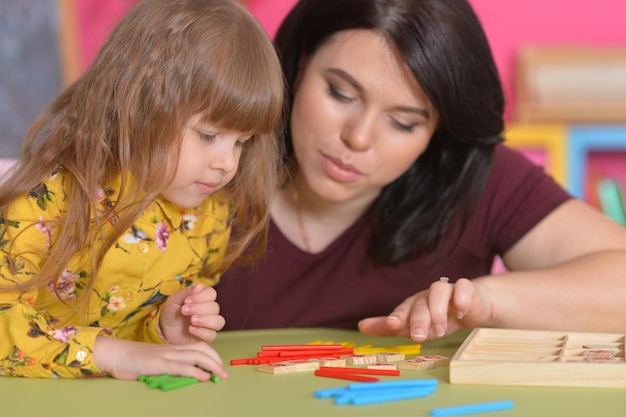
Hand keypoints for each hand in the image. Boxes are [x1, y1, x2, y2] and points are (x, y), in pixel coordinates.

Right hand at [94, 336, 227, 380]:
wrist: (116, 354)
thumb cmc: (134, 361)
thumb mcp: (157, 362)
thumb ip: (171, 367)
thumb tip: (187, 377)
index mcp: (173, 348)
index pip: (199, 346)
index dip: (212, 355)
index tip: (220, 366)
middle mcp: (173, 349)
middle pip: (202, 350)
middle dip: (217, 361)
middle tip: (224, 373)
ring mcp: (167, 355)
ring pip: (196, 355)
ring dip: (212, 365)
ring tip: (220, 375)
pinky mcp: (159, 363)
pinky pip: (181, 366)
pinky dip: (195, 371)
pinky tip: (204, 377)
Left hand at [159, 283, 224, 344]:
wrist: (164, 330)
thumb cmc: (171, 313)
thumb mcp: (174, 300)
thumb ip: (186, 292)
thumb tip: (200, 285)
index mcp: (203, 299)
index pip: (211, 293)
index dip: (201, 296)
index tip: (186, 300)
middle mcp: (209, 311)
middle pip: (215, 307)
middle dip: (199, 308)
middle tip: (184, 311)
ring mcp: (209, 325)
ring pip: (219, 321)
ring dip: (206, 320)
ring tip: (192, 320)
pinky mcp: (206, 337)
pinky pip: (211, 335)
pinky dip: (202, 331)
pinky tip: (190, 329)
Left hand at [358, 278, 491, 341]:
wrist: (473, 308)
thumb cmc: (441, 318)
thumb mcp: (416, 326)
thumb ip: (390, 328)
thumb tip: (360, 327)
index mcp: (414, 304)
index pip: (403, 309)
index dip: (397, 316)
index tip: (391, 324)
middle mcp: (428, 295)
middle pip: (420, 303)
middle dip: (418, 320)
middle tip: (418, 337)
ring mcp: (448, 290)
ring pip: (439, 290)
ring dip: (437, 310)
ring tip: (440, 330)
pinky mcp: (467, 289)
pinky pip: (463, 287)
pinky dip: (461, 299)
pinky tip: (460, 312)